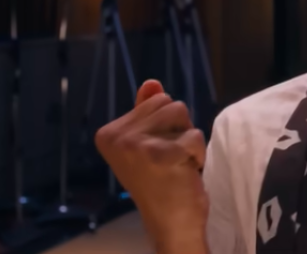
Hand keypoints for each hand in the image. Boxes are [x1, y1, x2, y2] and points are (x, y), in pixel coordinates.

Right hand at [95, 80, 208, 253]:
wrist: (171, 223)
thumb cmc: (162, 181)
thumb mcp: (149, 143)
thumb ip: (148, 111)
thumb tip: (152, 82)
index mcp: (108, 133)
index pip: (155, 99)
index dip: (165, 125)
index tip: (158, 153)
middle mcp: (116, 137)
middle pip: (169, 103)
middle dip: (178, 129)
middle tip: (170, 159)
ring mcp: (135, 146)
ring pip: (182, 113)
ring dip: (188, 139)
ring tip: (177, 163)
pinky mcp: (160, 154)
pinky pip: (194, 135)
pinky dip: (198, 153)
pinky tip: (186, 171)